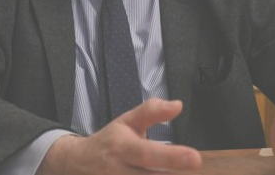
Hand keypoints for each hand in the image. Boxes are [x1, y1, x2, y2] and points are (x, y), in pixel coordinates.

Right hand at [37, 98, 202, 174]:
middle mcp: (121, 171)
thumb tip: (178, 105)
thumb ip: (152, 112)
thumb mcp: (127, 121)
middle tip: (193, 168)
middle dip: (173, 174)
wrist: (79, 163)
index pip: (148, 154)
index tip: (195, 158)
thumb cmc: (109, 142)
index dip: (172, 157)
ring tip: (177, 171)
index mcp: (123, 148)